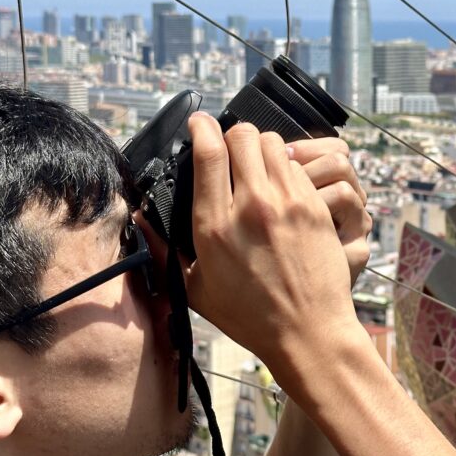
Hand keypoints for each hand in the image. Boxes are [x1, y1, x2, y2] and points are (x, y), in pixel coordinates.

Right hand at [182, 114, 359, 381]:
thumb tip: (140, 219)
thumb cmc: (251, 317)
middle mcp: (250, 208)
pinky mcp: (315, 207)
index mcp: (214, 227)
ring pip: (273, 143)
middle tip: (233, 150)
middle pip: (242, 136)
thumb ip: (165, 251)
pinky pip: (298, 166)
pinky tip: (283, 185)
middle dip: (234, 136)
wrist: (309, 332)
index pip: (207, 153)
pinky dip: (288, 168)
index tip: (199, 123)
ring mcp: (287, 204)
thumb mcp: (195, 290)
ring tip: (259, 166)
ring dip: (262, 148)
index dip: (201, 128)